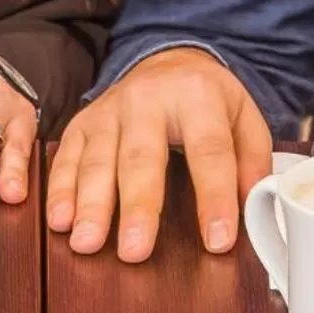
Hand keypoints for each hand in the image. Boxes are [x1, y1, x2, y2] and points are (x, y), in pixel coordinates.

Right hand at [47, 48, 271, 261]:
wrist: (167, 62)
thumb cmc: (207, 99)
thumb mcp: (244, 116)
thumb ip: (253, 160)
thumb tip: (253, 205)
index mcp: (197, 96)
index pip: (209, 151)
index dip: (214, 197)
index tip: (218, 240)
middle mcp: (148, 99)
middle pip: (142, 158)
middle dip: (137, 207)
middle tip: (133, 250)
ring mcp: (109, 110)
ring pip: (98, 160)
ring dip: (90, 205)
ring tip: (87, 243)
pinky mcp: (82, 122)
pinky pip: (67, 158)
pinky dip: (60, 191)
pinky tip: (60, 221)